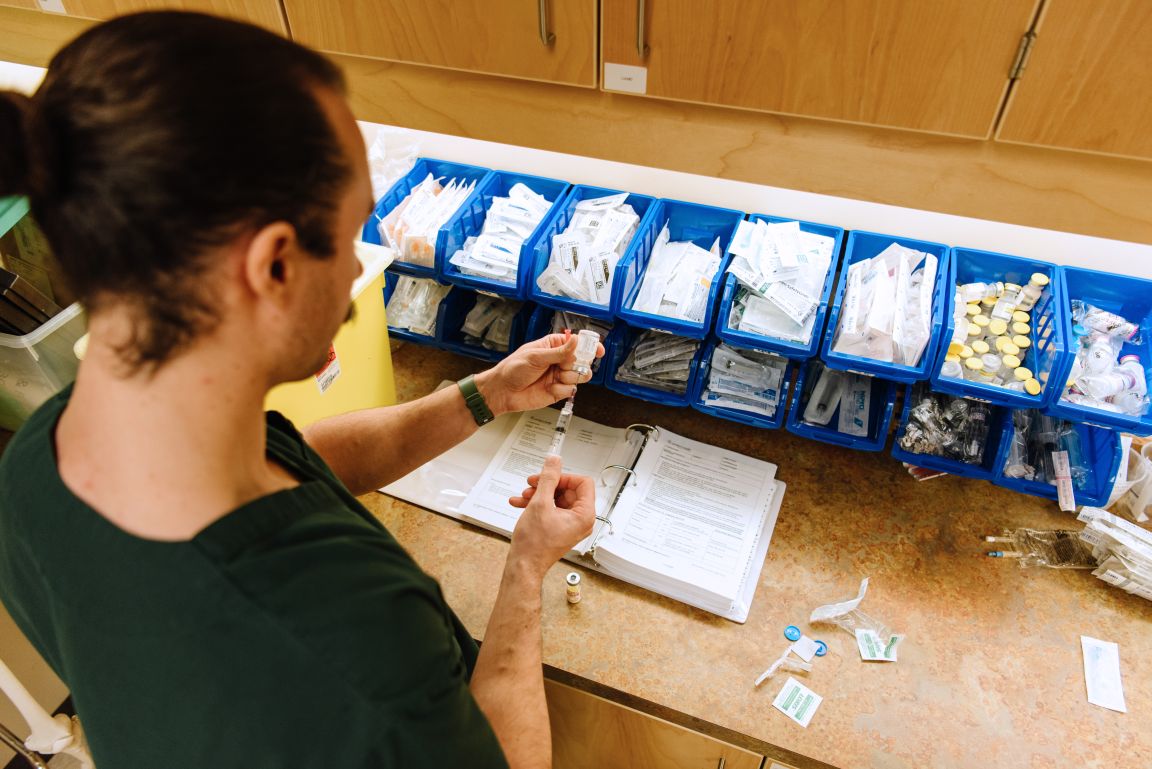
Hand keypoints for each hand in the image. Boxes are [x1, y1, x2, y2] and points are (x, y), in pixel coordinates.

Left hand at [476, 333, 604, 415]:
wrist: (503, 392)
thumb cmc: (513, 369)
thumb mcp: (535, 356)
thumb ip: (558, 351)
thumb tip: (576, 341)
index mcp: (553, 346)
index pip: (577, 343)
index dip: (589, 346)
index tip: (598, 350)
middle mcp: (559, 360)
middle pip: (582, 361)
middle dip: (577, 364)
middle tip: (565, 366)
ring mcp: (560, 376)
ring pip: (580, 376)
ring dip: (570, 377)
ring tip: (556, 378)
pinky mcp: (559, 391)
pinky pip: (571, 390)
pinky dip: (562, 390)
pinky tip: (549, 388)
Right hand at [507, 454, 595, 577]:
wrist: (523, 565)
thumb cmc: (534, 544)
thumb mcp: (540, 503)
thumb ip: (548, 478)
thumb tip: (554, 461)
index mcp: (585, 515)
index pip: (583, 483)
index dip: (564, 476)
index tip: (549, 476)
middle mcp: (581, 521)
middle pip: (568, 490)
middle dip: (547, 486)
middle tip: (532, 484)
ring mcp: (571, 525)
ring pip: (557, 499)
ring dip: (539, 494)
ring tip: (523, 496)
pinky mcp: (560, 528)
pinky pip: (552, 509)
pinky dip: (537, 504)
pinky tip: (521, 504)